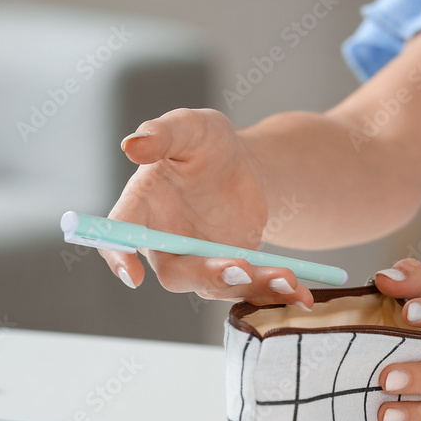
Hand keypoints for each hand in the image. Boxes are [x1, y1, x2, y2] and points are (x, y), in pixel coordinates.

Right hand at [99, 108, 314, 307]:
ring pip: (218, 286)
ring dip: (251, 285)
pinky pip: (249, 289)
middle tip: (240, 266)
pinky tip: (302, 293)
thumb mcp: (190, 127)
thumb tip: (132, 144)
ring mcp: (198, 263)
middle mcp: (165, 244)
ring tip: (286, 277)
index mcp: (143, 207)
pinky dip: (276, 293)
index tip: (132, 273)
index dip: (118, 256)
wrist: (244, 167)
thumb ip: (161, 132)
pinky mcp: (231, 273)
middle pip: (175, 273)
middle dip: (206, 274)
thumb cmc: (206, 143)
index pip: (120, 235)